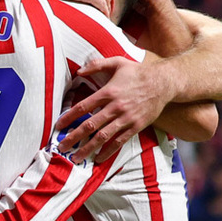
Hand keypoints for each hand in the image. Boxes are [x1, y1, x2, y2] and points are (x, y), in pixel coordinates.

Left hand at [54, 56, 175, 162]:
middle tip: (61, 147)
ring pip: (103, 136)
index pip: (83, 107)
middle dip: (74, 138)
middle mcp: (115, 107)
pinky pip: (119, 141)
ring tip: (76, 158)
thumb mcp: (117, 62)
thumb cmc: (138, 72)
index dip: (69, 118)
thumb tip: (79, 71)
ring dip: (88, 148)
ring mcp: (126, 118)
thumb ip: (97, 64)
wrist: (163, 82)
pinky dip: (108, 151)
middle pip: (90, 125)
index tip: (58, 126)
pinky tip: (98, 158)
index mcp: (108, 92)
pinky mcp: (135, 126)